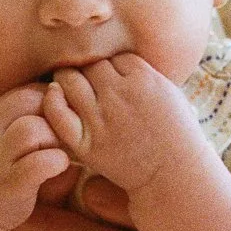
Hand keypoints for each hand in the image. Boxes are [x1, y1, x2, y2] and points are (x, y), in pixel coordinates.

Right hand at [0, 84, 73, 230]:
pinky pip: (37, 164)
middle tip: (61, 136)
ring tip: (57, 150)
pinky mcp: (9, 185)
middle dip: (54, 117)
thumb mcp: (1, 134)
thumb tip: (63, 95)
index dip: (51, 103)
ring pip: (30, 129)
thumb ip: (24, 115)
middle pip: (31, 102)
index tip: (58, 120)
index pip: (27, 91)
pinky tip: (59, 166)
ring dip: (54, 138)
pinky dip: (56, 161)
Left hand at [42, 54, 202, 193]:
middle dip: (91, 71)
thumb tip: (119, 59)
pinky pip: (58, 113)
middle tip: (92, 84)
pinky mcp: (87, 142)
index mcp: (144, 78)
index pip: (114, 56)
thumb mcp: (170, 93)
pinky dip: (52, 100)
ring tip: (70, 86)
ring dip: (67, 79)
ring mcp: (102, 118)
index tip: (116, 80)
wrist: (174, 174)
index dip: (113, 66)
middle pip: (91, 65)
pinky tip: (55, 96)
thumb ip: (146, 73)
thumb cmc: (177, 134)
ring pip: (70, 80)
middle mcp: (120, 94)